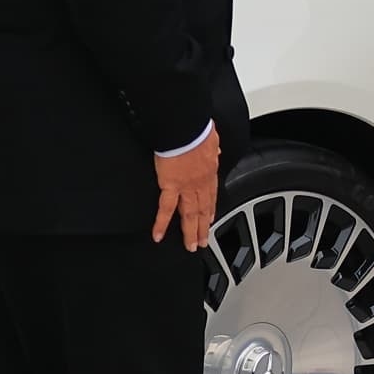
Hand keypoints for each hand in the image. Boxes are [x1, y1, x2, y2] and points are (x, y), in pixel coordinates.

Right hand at [151, 127, 220, 249]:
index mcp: (210, 171)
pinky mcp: (171, 186)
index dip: (211, 209)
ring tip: (190, 246)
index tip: (211, 219)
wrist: (186, 128)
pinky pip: (166, 209)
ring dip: (190, 232)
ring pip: (190, 215)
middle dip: (203, 227)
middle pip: (203, 210)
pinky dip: (161, 223)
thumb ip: (213, 147)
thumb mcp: (212, 138)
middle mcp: (201, 183)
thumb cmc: (196, 129)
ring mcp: (187, 187)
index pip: (212, 195)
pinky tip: (158, 235)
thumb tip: (215, 150)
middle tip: (203, 242)